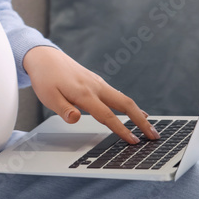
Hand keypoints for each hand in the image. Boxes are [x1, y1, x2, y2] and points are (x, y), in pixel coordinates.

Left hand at [22, 45, 159, 143]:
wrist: (44, 57)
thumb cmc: (45, 78)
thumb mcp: (48, 97)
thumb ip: (63, 110)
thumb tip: (75, 119)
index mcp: (84, 93)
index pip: (107, 116)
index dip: (122, 130)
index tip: (134, 141)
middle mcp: (95, 87)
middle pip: (125, 103)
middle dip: (141, 120)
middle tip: (154, 135)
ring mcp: (97, 83)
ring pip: (122, 98)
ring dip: (137, 112)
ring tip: (149, 126)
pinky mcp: (96, 81)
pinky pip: (116, 94)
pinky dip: (128, 105)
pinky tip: (132, 111)